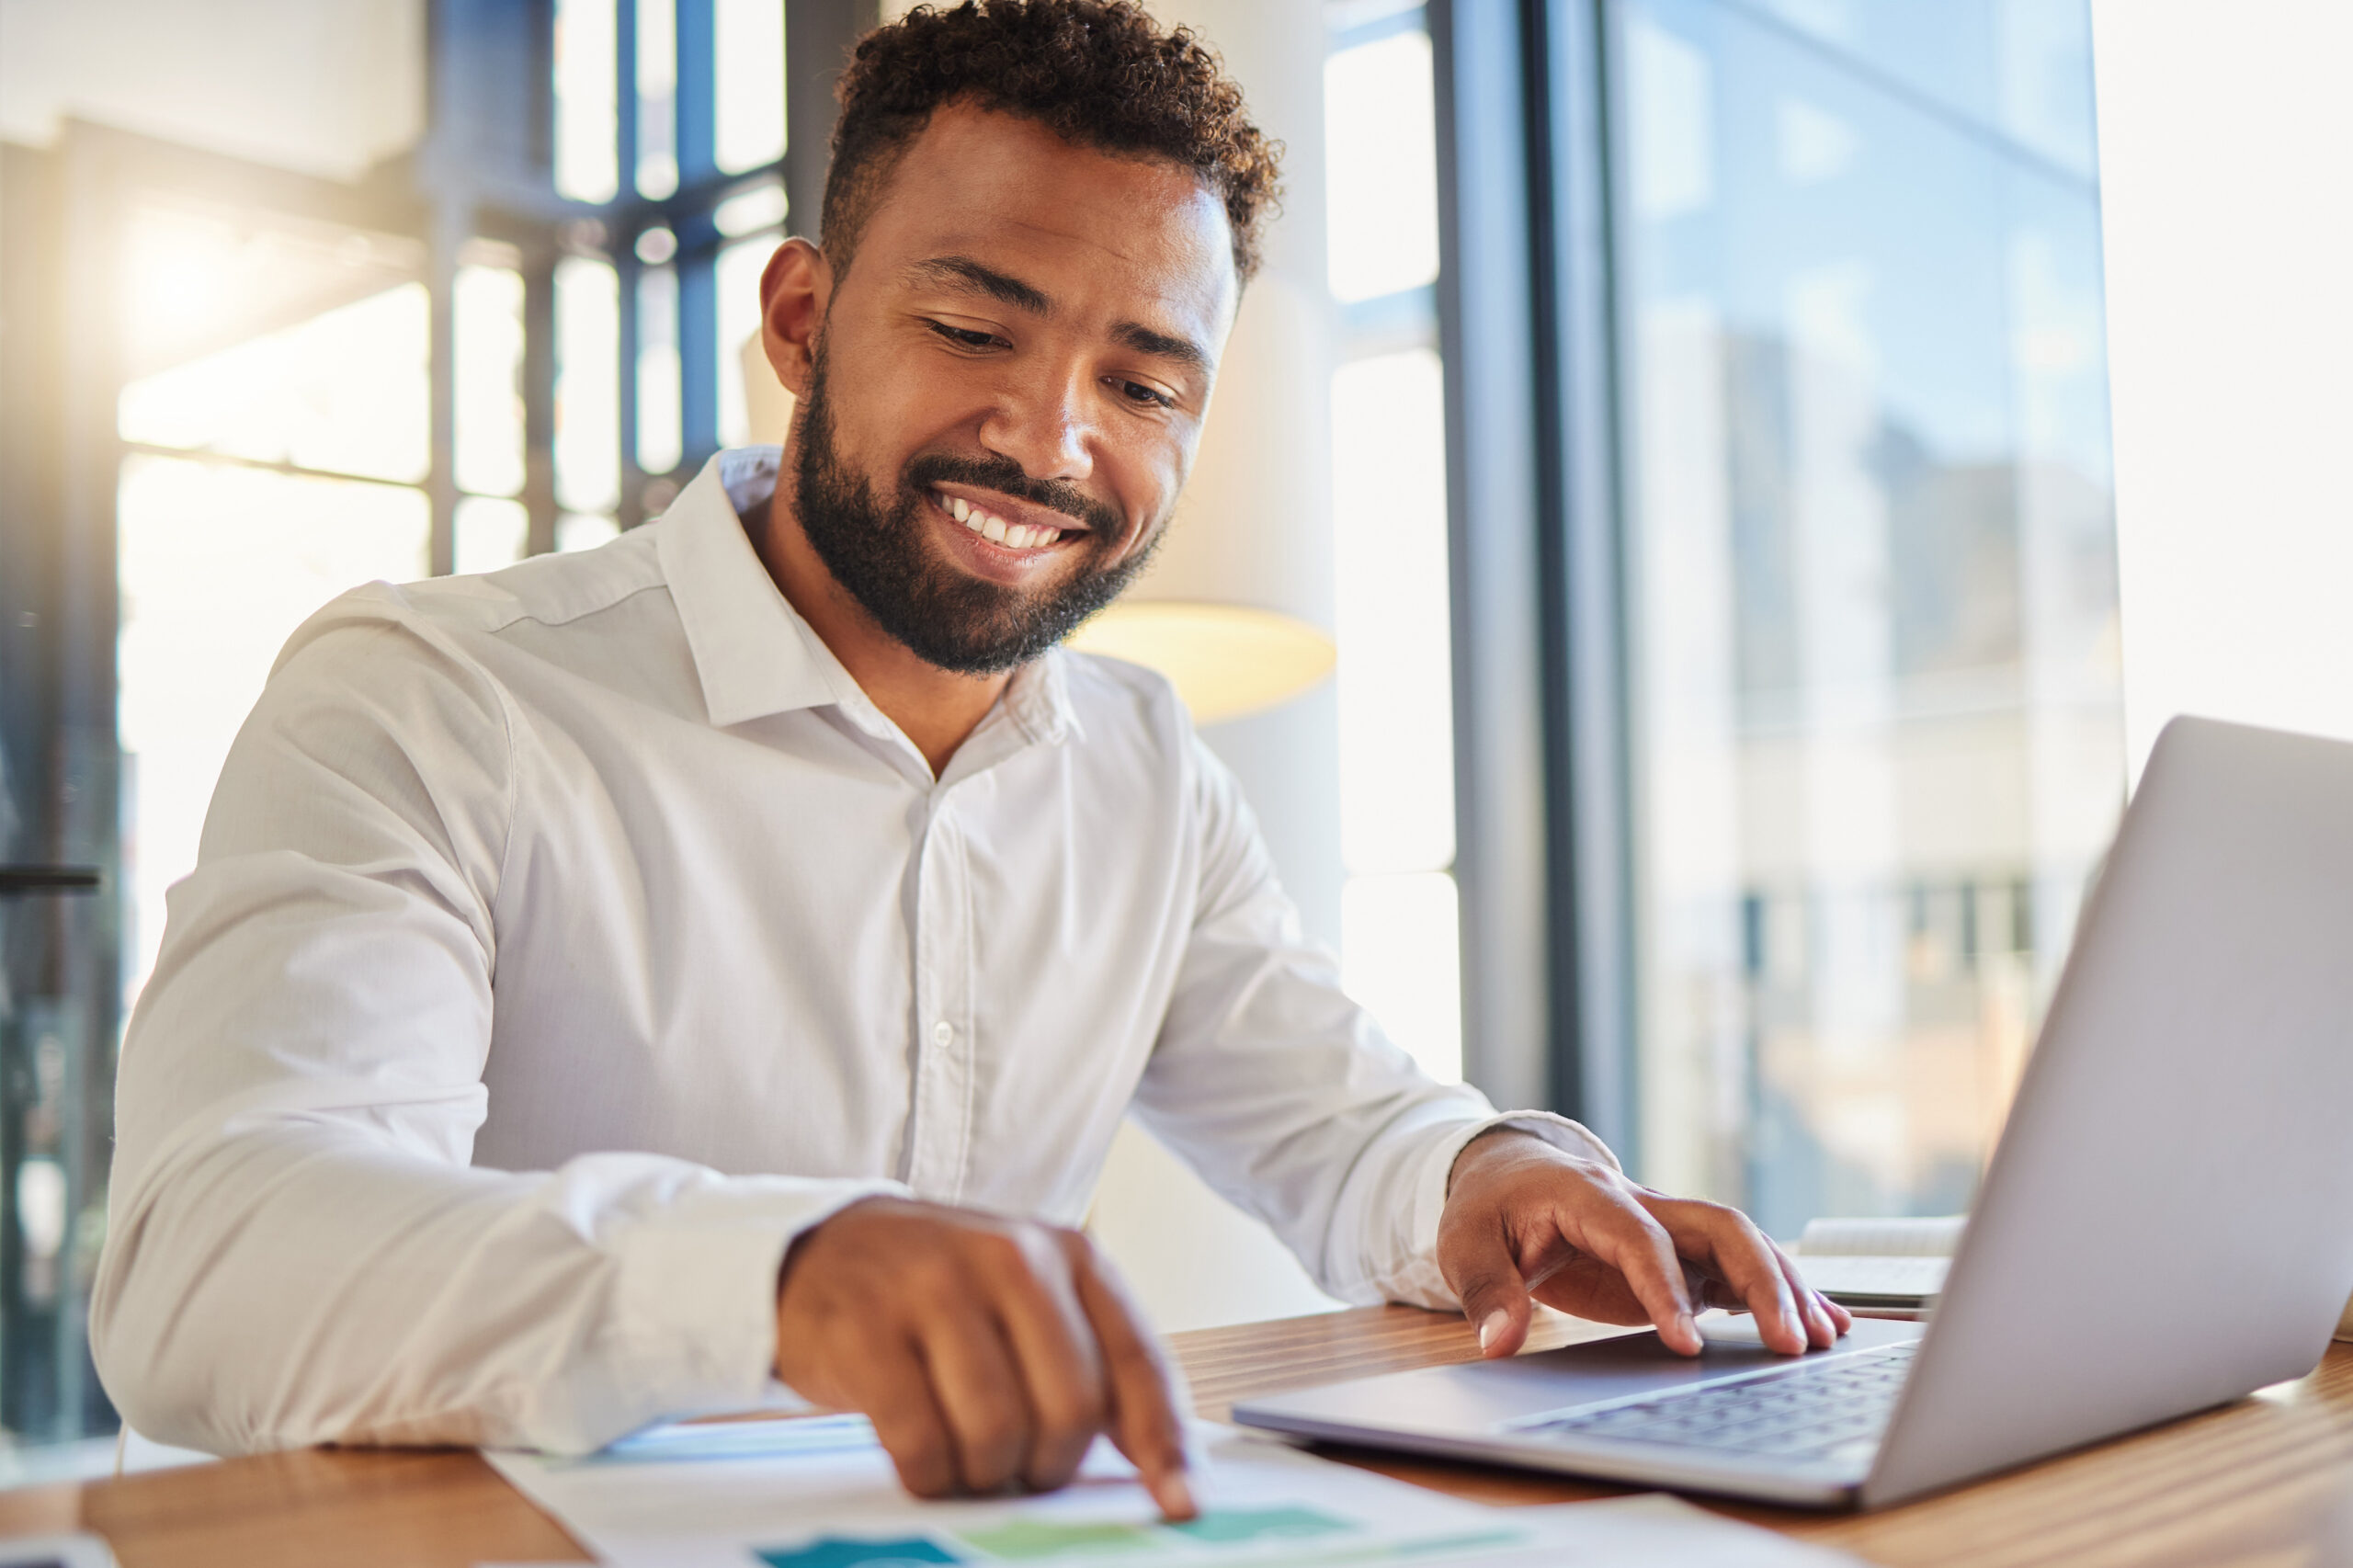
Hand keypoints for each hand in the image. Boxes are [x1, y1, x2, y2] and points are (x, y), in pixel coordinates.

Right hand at [774, 1196, 1195, 1518]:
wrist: (830, 1247)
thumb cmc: (947, 1291)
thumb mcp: (1032, 1300)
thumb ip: (1095, 1364)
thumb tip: (1164, 1470)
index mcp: (1069, 1253)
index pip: (1138, 1360)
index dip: (1163, 1443)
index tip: (1179, 1505)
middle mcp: (1010, 1258)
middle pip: (1070, 1409)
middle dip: (1049, 1465)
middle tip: (1019, 1467)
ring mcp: (934, 1288)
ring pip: (997, 1432)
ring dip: (985, 1474)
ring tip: (967, 1457)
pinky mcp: (867, 1330)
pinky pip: (921, 1443)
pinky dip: (929, 1475)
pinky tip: (923, 1458)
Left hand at [1437, 1129, 1851, 1359]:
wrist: (1509, 1172)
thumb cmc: (1489, 1206)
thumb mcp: (1465, 1242)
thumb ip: (1484, 1291)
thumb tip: (1497, 1342)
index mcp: (1590, 1193)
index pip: (1640, 1237)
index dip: (1666, 1288)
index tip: (1685, 1345)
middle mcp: (1644, 1201)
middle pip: (1719, 1226)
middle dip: (1761, 1282)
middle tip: (1789, 1345)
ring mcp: (1670, 1225)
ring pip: (1743, 1243)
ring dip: (1785, 1288)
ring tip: (1822, 1342)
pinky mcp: (1683, 1253)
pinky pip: (1741, 1267)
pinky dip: (1783, 1294)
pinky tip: (1822, 1327)